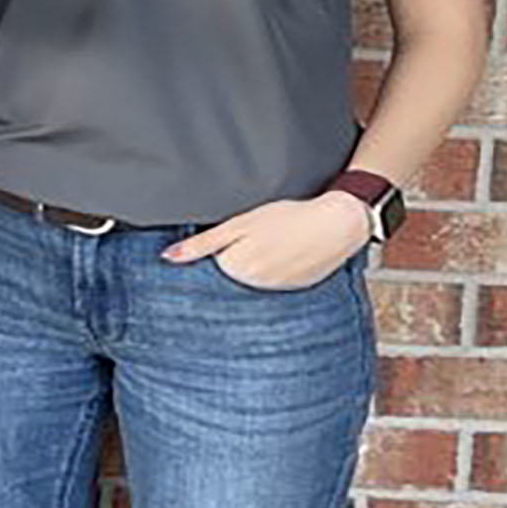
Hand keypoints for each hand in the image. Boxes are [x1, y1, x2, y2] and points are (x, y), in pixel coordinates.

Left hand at [163, 193, 370, 289]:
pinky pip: (276, 282)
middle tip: (255, 238)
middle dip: (234, 258)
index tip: (224, 240)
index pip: (210, 265)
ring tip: (273, 243)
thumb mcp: (239, 224)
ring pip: (253, 279)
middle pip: (230, 273)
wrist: (338, 223)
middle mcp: (253, 286)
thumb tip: (168, 258)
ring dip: (257, 264)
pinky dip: (277, 269)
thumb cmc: (288, 217)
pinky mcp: (296, 288)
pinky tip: (287, 252)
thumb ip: (202, 244)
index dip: (215, 249)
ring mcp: (276, 290)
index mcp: (234, 268)